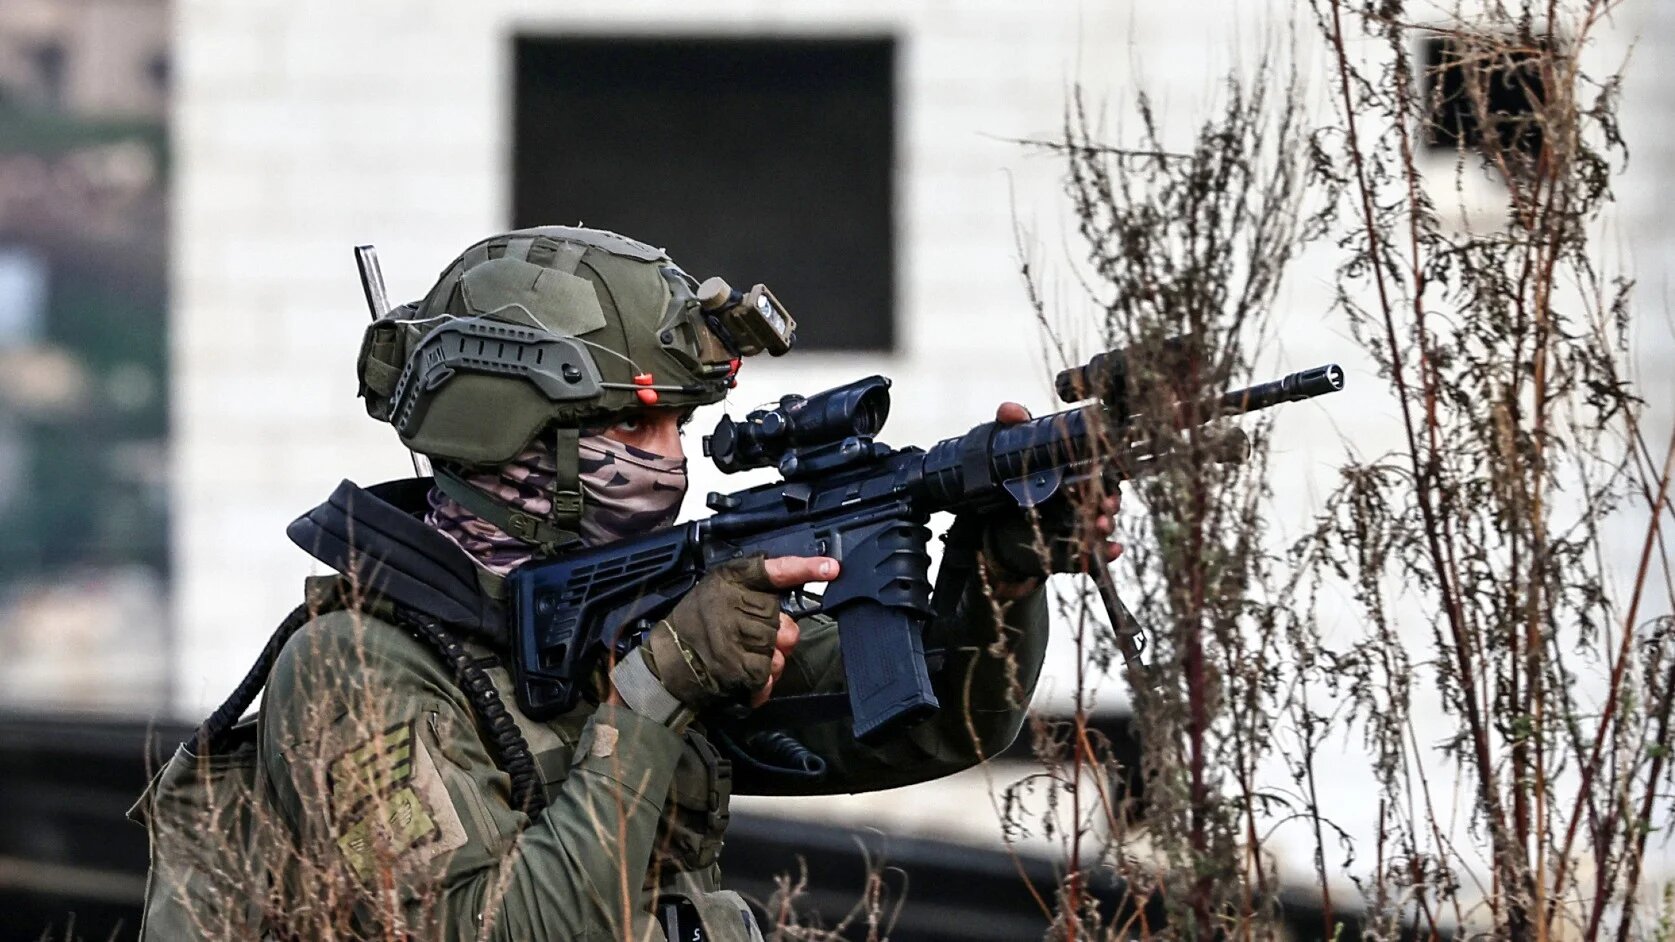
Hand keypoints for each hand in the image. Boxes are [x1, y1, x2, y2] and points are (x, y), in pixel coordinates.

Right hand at [641, 554, 834, 708]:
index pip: (774, 570)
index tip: (832, 569)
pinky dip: (761, 683)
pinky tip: (745, 678)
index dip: (805, 568)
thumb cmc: (694, 626)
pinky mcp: (735, 666)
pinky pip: (768, 674)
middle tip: (751, 640)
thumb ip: (751, 590)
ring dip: (769, 660)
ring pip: (779, 650)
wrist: (666, 664)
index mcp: (730, 580)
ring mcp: (734, 636)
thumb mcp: (716, 590)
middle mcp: (732, 604)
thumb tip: (791, 603)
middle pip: (784, 622)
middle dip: (777, 637)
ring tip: (743, 658)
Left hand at [981, 402, 1122, 595]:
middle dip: (1111, 501)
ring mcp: (1074, 525)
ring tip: (1102, 525)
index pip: (1099, 471)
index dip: (1107, 472)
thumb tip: (1011, 411)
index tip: (1106, 473)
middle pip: (1105, 499)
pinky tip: (1114, 549)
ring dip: (1106, 525)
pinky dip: (1107, 552)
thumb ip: (1011, 426)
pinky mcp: (1066, 549)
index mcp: (1072, 474)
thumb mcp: (1009, 450)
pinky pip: (1090, 552)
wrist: (989, 524)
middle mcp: (1078, 500)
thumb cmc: (1010, 481)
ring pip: (1099, 525)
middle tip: (1107, 503)